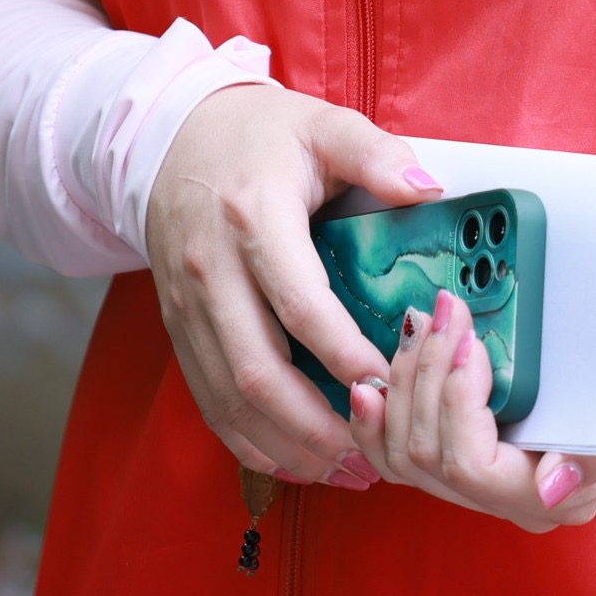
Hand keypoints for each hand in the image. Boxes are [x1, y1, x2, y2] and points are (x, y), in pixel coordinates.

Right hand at [142, 84, 445, 485]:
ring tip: (345, 472)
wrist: (167, 138)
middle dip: (319, 427)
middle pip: (259, 371)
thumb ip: (376, 153)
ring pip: (230, 399)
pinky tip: (296, 462)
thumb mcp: (320, 123)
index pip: (301, 305)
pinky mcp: (178, 328)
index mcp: (252, 218)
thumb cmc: (256, 135)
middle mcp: (211, 270)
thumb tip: (428, 189)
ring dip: (287, 447)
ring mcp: (187, 306)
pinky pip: (208, 400)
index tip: (394, 384)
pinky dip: (250, 441)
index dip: (348, 356)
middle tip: (374, 454)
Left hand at [344, 286, 595, 532]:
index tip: (471, 342)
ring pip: (400, 453)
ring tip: (414, 326)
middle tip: (440, 312)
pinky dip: (373, 420)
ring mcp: (458, 491)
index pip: (469, 465)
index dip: (458, 401)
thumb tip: (553, 485)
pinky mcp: (436, 466)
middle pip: (427, 451)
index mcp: (531, 500)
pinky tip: (367, 385)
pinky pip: (388, 456)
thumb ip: (588, 461)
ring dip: (402, 381)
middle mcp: (489, 505)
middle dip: (429, 371)